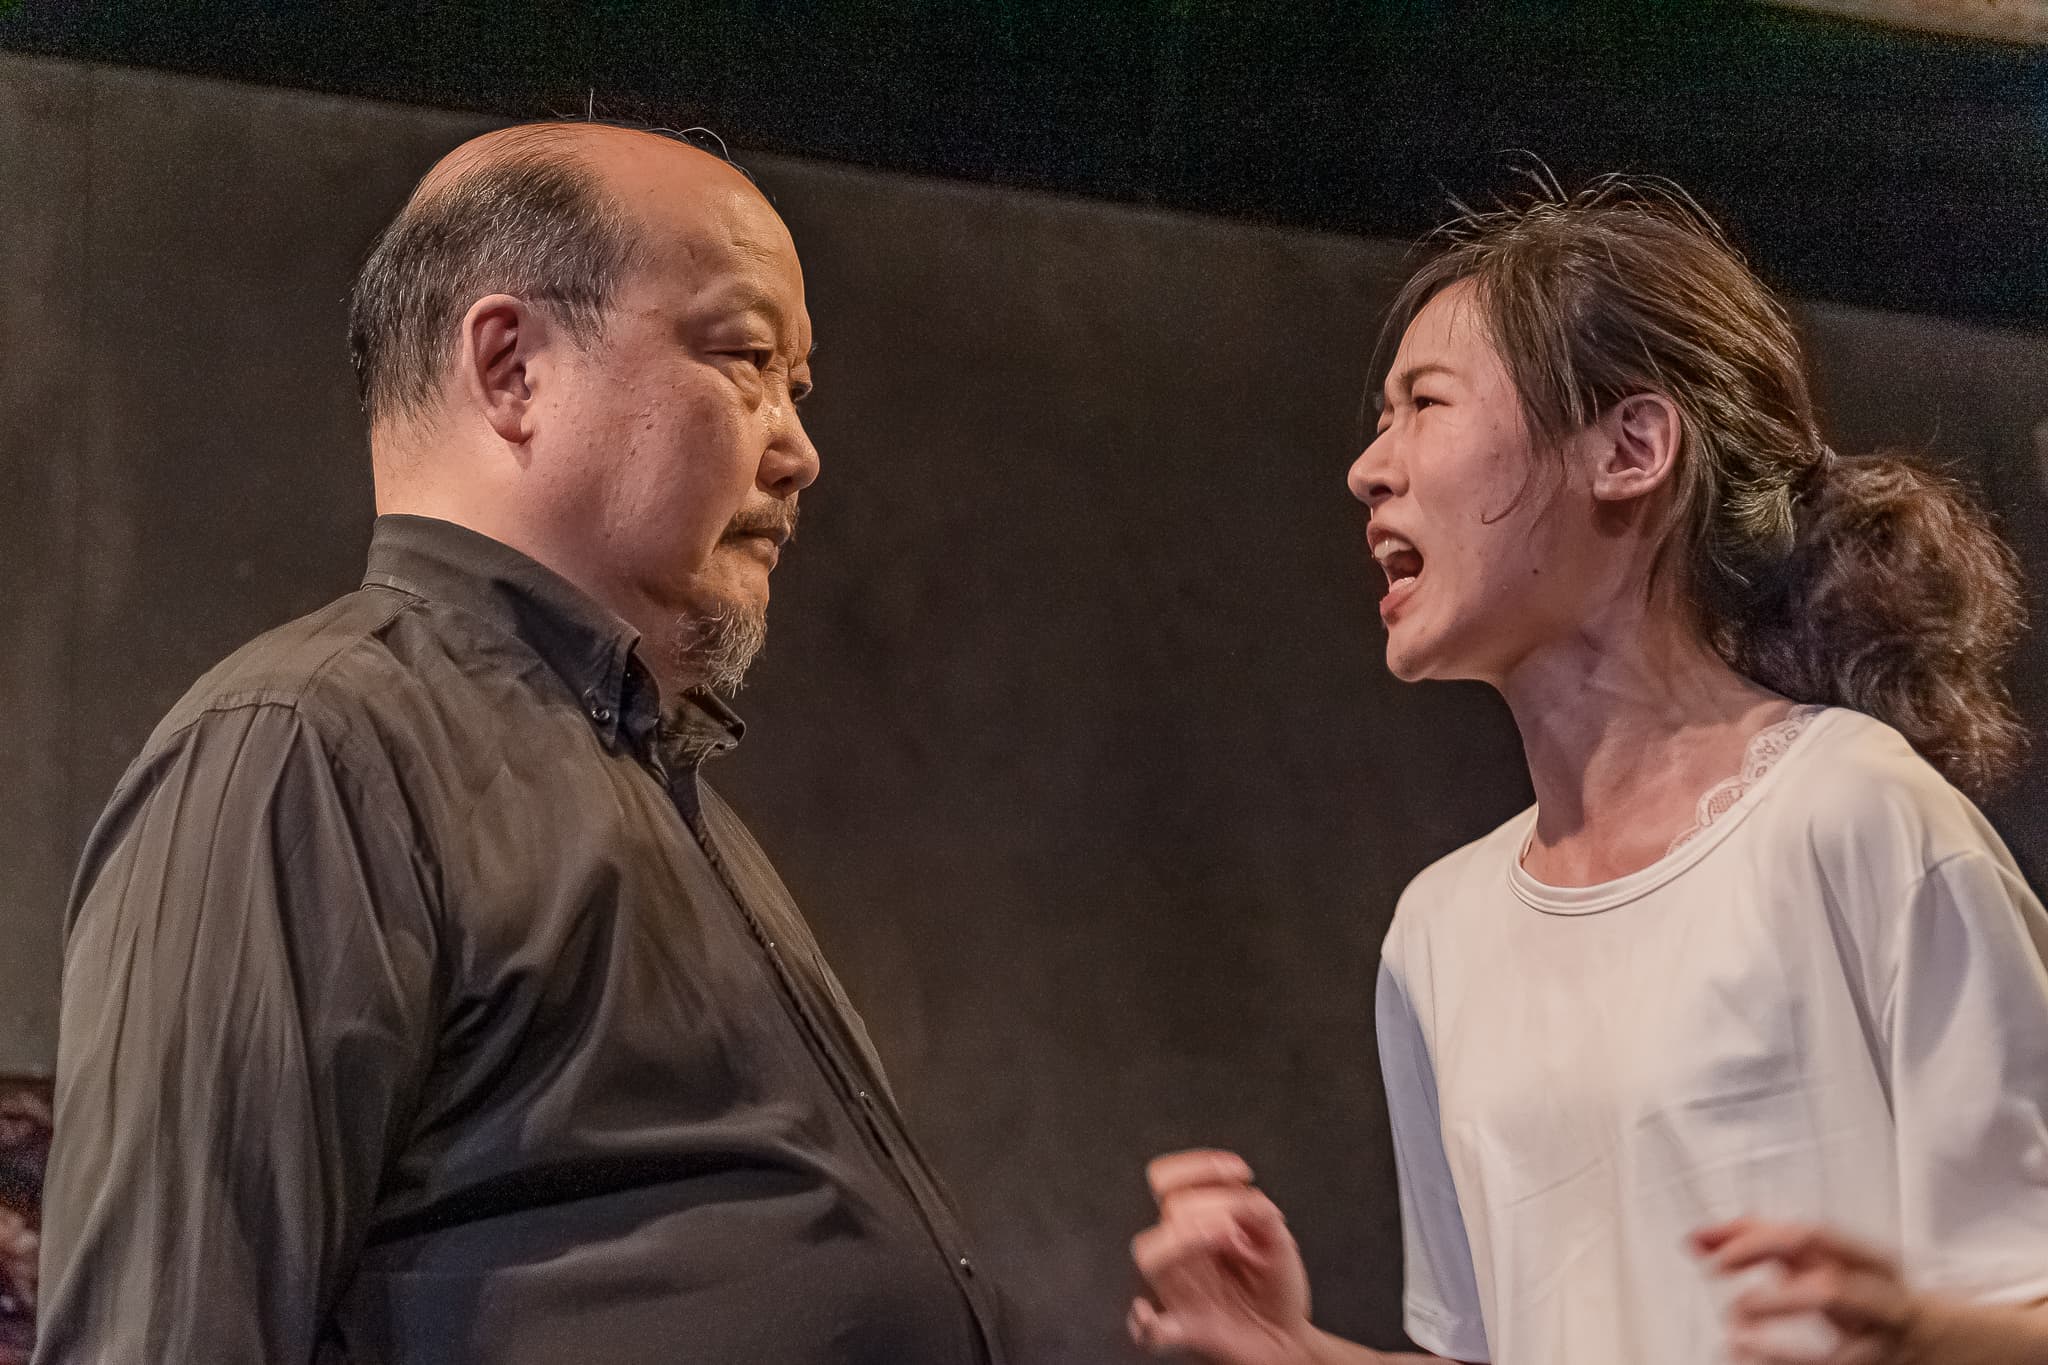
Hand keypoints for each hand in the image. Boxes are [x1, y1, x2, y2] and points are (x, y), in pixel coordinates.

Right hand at [1129, 1149, 1319, 1364]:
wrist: (1286, 1341)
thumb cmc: (1275, 1289)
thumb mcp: (1278, 1241)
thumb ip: (1260, 1213)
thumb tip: (1245, 1198)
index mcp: (1195, 1226)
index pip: (1169, 1180)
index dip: (1199, 1166)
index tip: (1241, 1172)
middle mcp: (1181, 1252)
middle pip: (1170, 1206)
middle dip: (1213, 1202)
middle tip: (1244, 1222)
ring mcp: (1179, 1290)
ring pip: (1150, 1255)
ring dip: (1182, 1238)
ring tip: (1225, 1234)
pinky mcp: (1187, 1329)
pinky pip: (1153, 1332)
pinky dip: (1146, 1325)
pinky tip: (1149, 1316)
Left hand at [1693, 1218, 1923, 1363]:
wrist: (1943, 1340)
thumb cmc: (1865, 1289)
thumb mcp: (1822, 1259)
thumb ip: (1757, 1239)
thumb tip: (1696, 1238)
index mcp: (1866, 1261)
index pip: (1812, 1238)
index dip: (1757, 1244)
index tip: (1714, 1259)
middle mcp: (1879, 1301)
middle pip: (1831, 1291)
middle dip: (1775, 1298)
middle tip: (1732, 1303)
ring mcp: (1881, 1344)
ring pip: (1839, 1353)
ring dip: (1780, 1347)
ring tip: (1735, 1336)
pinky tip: (1744, 1355)